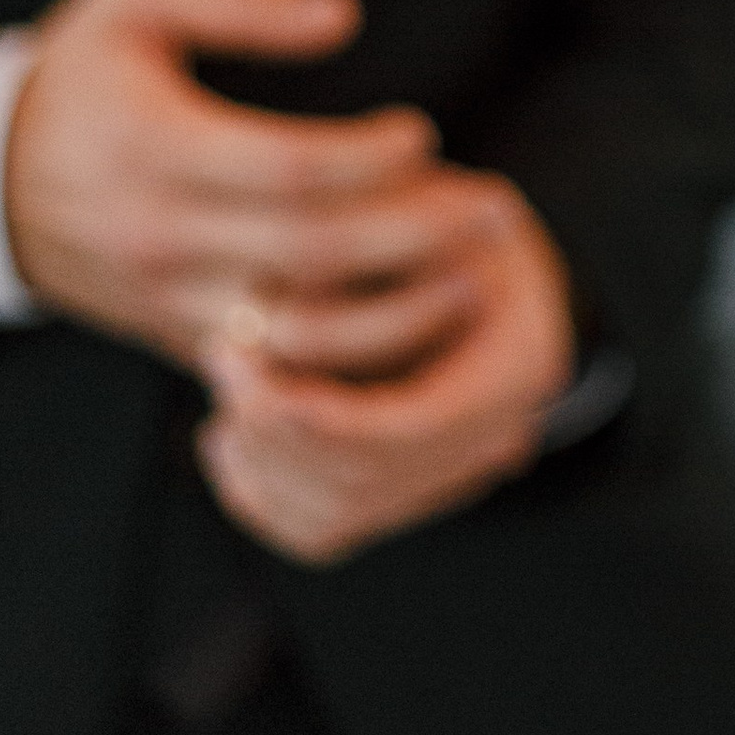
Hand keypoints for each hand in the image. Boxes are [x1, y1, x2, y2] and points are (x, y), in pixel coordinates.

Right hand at [3, 0, 489, 375]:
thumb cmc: (80, 76)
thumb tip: (338, 16)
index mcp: (155, 150)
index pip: (285, 170)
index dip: (366, 159)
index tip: (424, 134)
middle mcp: (164, 238)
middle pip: (311, 254)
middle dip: (415, 235)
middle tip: (495, 209)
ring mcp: (172, 300)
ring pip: (301, 330)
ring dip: (399, 311)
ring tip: (475, 274)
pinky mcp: (181, 339)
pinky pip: (278, 366)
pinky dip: (352, 357)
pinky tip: (419, 325)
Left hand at [196, 180, 577, 565]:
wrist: (481, 243)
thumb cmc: (450, 210)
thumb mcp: (425, 203)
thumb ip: (371, 255)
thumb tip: (289, 302)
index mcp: (518, 368)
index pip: (402, 429)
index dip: (312, 412)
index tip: (236, 353)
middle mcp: (497, 437)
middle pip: (362, 483)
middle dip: (273, 432)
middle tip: (216, 355)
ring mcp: (450, 473)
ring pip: (335, 519)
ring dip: (262, 464)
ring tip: (223, 390)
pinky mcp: (402, 489)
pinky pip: (321, 531)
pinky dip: (263, 497)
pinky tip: (226, 437)